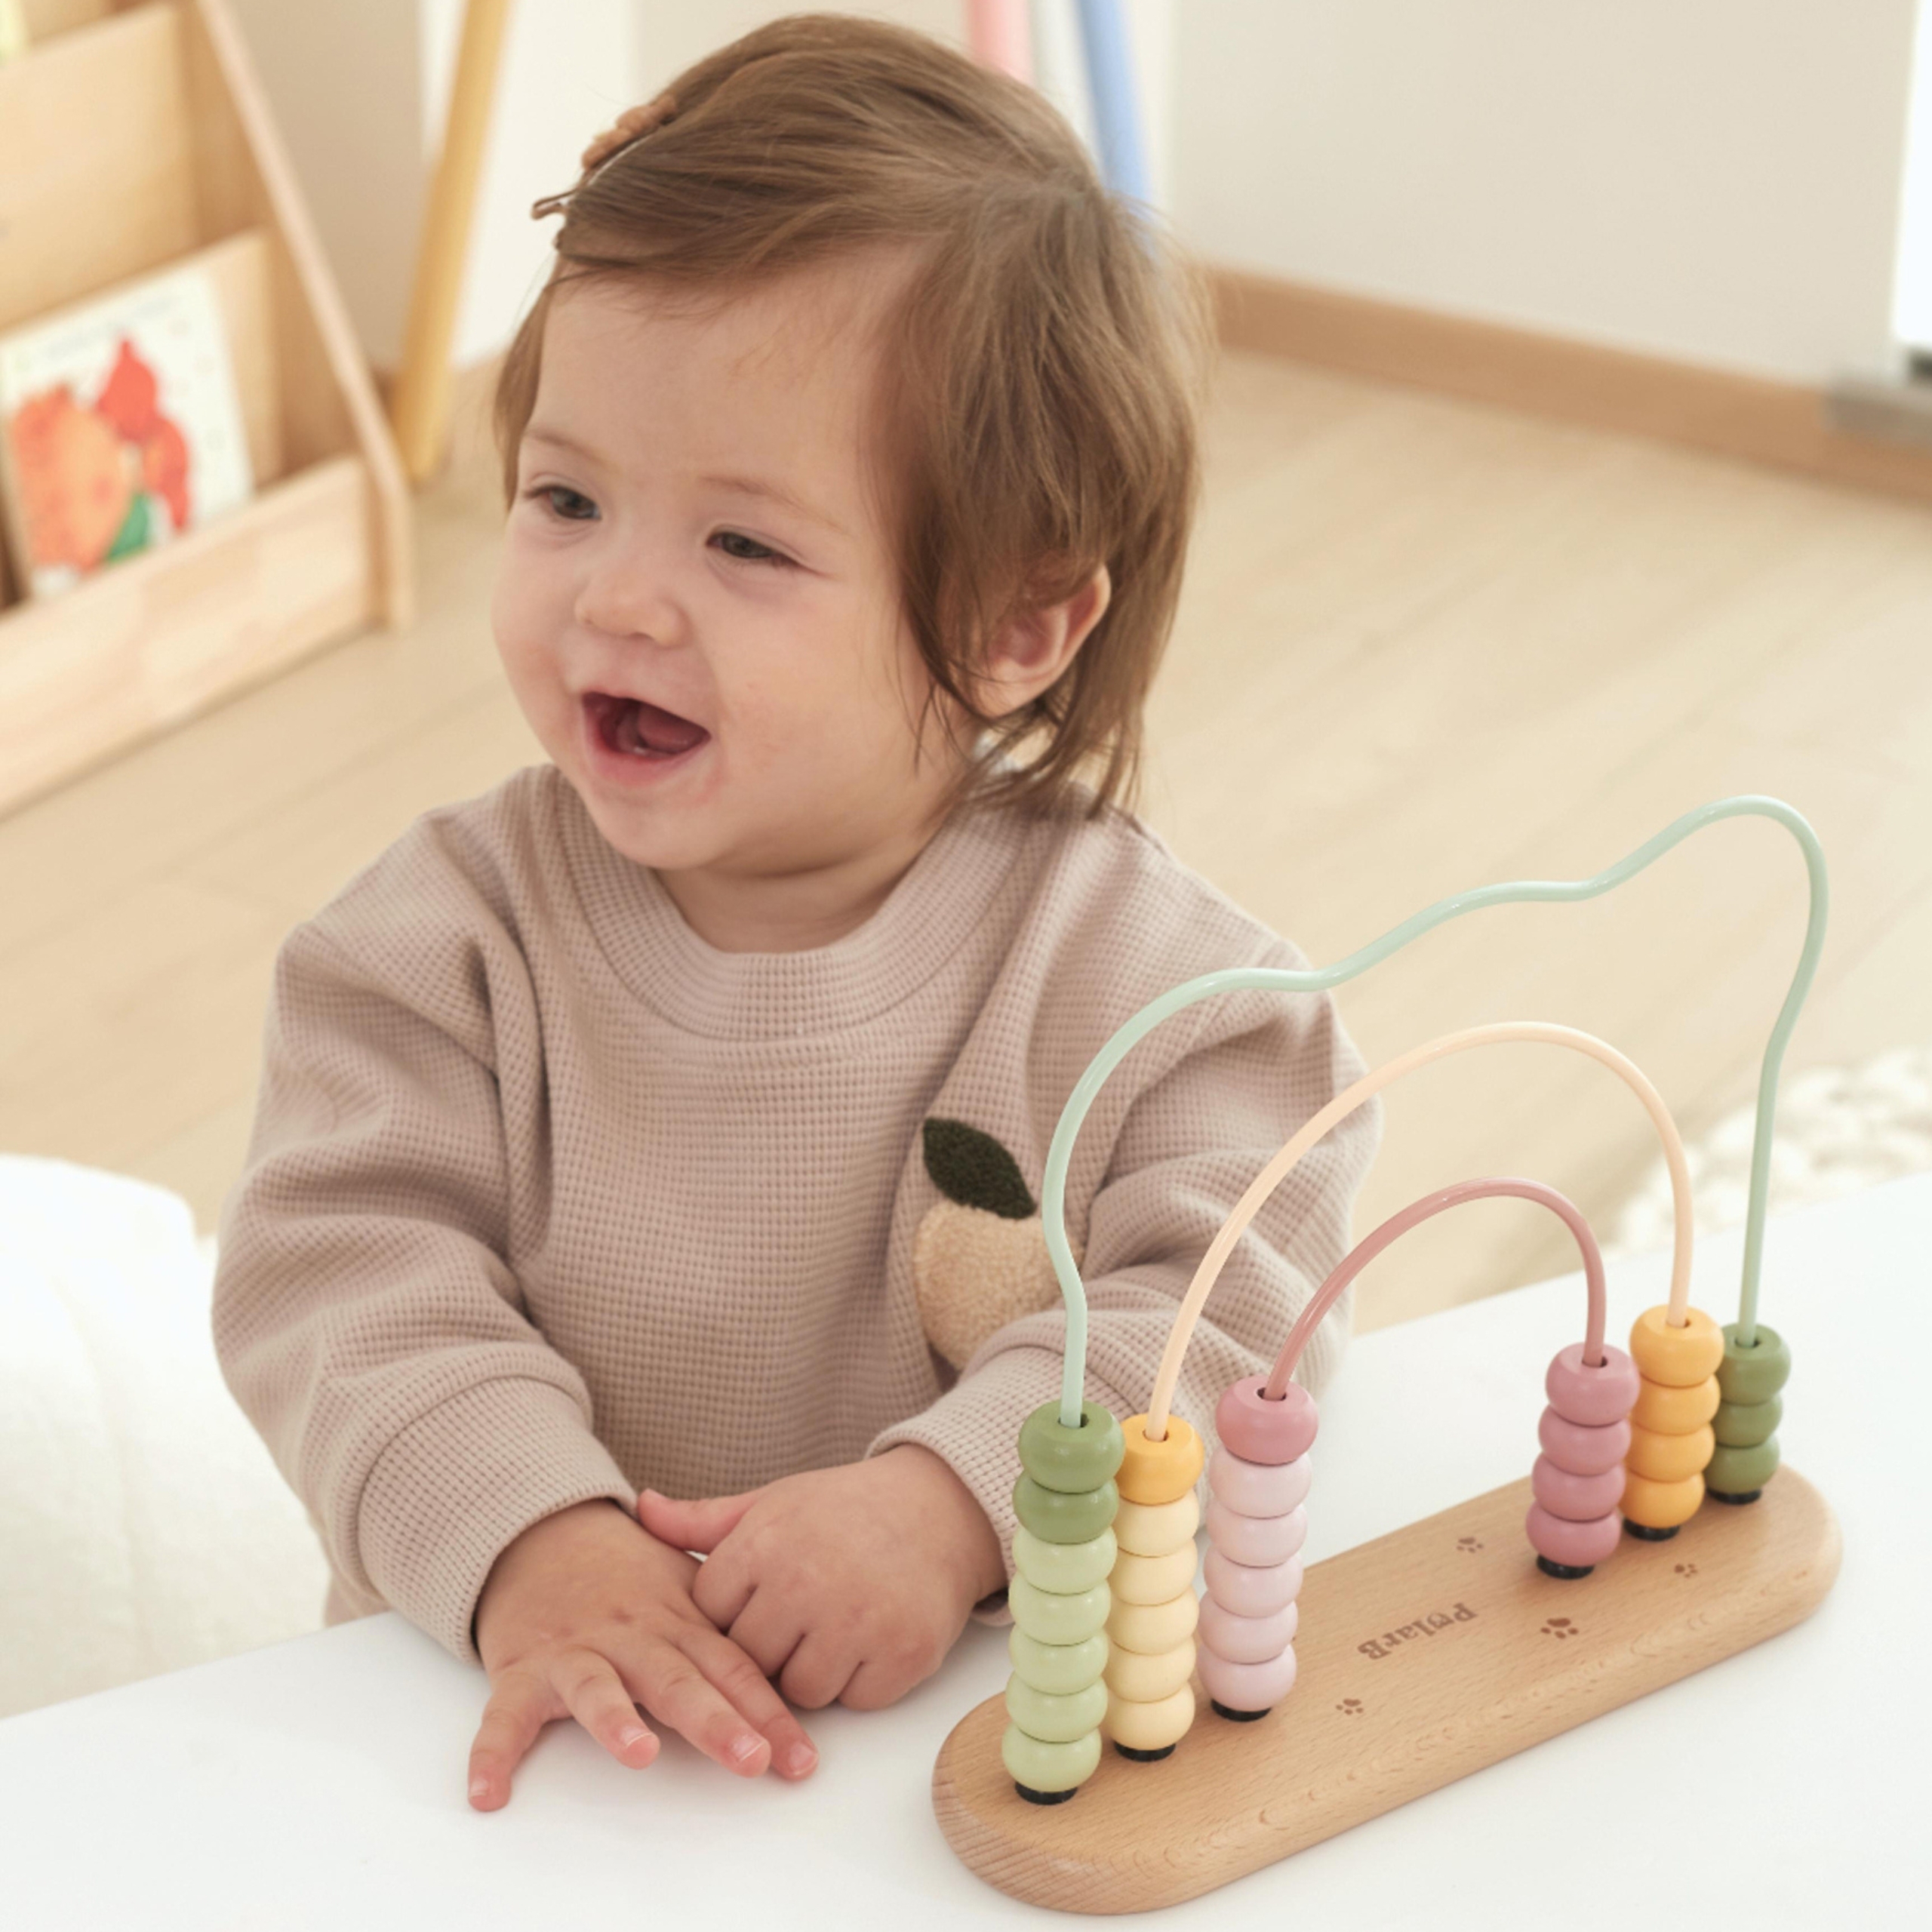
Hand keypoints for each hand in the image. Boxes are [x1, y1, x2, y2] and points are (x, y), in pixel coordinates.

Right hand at [467, 1498, 817, 1809]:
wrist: (540, 1532)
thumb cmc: (625, 1574)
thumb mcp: (685, 1583)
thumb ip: (735, 1622)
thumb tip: (803, 1653)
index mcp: (676, 1619)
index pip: (731, 1666)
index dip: (768, 1712)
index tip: (801, 1758)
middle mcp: (630, 1634)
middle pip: (677, 1680)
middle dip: (716, 1721)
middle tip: (752, 1759)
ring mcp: (574, 1650)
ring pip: (597, 1687)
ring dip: (616, 1721)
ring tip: (640, 1754)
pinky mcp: (520, 1670)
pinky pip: (503, 1716)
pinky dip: (492, 1753)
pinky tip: (490, 1792)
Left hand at [636, 1446, 1004, 1711]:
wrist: (941, 1507)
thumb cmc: (844, 1509)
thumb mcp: (772, 1502)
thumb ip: (703, 1520)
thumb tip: (641, 1507)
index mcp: (766, 1541)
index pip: (709, 1615)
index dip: (729, 1615)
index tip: (755, 1601)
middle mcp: (807, 1582)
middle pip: (749, 1662)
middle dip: (766, 1650)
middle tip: (796, 1619)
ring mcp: (858, 1621)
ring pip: (799, 1692)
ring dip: (812, 1671)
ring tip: (832, 1628)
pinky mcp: (903, 1653)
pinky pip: (855, 1701)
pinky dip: (859, 1682)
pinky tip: (868, 1640)